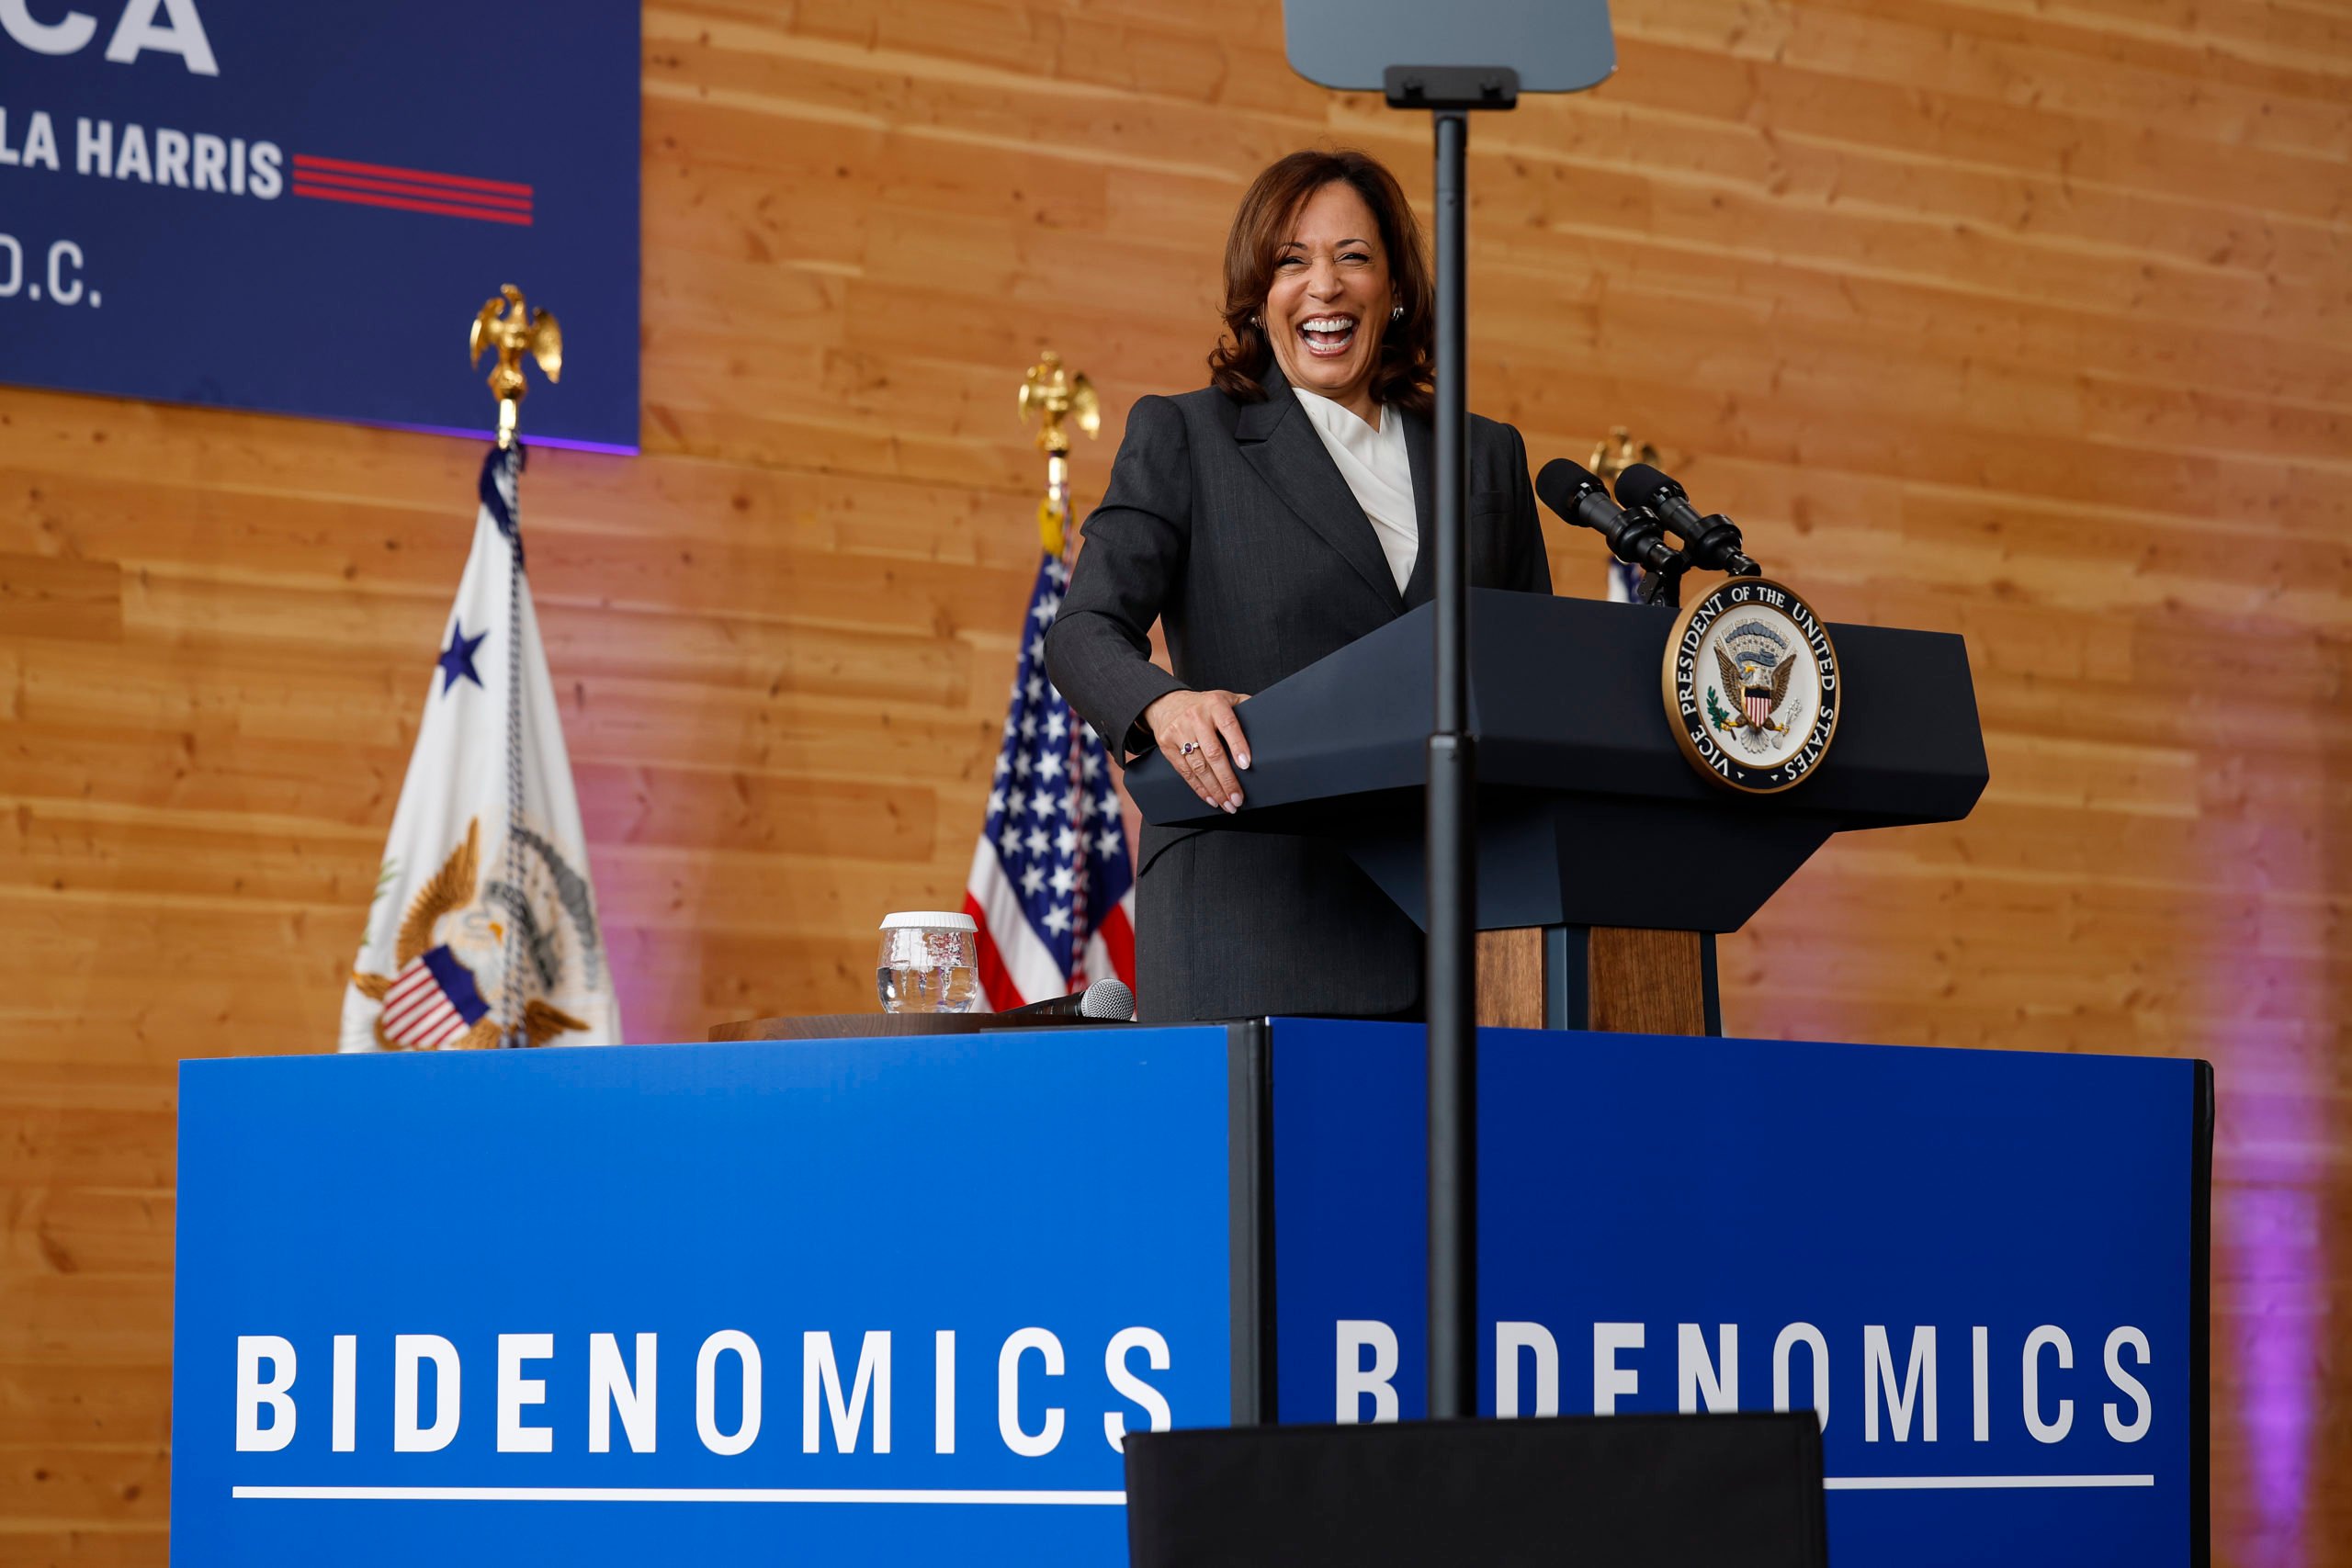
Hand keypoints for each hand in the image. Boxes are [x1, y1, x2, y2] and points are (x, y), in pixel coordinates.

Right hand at [1143, 689, 1251, 813]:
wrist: (1167, 704)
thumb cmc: (1205, 705)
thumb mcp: (1226, 698)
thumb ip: (1245, 706)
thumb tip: (1269, 719)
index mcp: (1215, 704)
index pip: (1229, 725)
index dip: (1238, 745)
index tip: (1246, 765)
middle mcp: (1196, 717)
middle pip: (1213, 752)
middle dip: (1227, 779)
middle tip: (1237, 798)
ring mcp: (1179, 731)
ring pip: (1199, 766)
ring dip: (1214, 789)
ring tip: (1227, 804)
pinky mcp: (1167, 745)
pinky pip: (1185, 771)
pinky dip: (1199, 788)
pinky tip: (1211, 798)